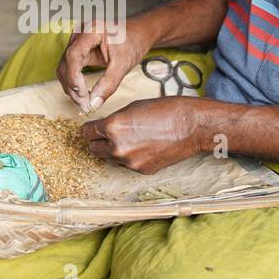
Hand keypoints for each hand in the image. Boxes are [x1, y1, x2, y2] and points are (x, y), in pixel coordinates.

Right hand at [56, 17, 157, 113]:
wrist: (138, 34)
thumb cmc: (133, 43)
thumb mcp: (124, 64)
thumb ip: (109, 83)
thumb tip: (93, 104)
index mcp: (91, 30)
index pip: (73, 55)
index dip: (74, 78)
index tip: (84, 96)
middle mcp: (79, 34)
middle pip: (65, 64)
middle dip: (73, 87)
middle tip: (85, 106)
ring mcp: (76, 42)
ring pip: (64, 69)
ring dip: (71, 88)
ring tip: (86, 103)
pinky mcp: (78, 51)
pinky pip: (69, 69)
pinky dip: (74, 84)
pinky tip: (84, 94)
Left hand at [80, 97, 206, 173]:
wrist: (191, 125)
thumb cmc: (165, 110)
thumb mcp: (132, 107)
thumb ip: (114, 120)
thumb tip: (103, 128)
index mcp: (113, 127)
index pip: (87, 133)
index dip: (89, 130)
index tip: (92, 130)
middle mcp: (117, 147)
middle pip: (94, 149)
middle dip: (98, 142)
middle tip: (108, 136)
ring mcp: (130, 162)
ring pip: (112, 158)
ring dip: (117, 150)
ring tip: (136, 138)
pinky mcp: (142, 170)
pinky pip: (129, 164)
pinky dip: (133, 157)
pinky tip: (147, 146)